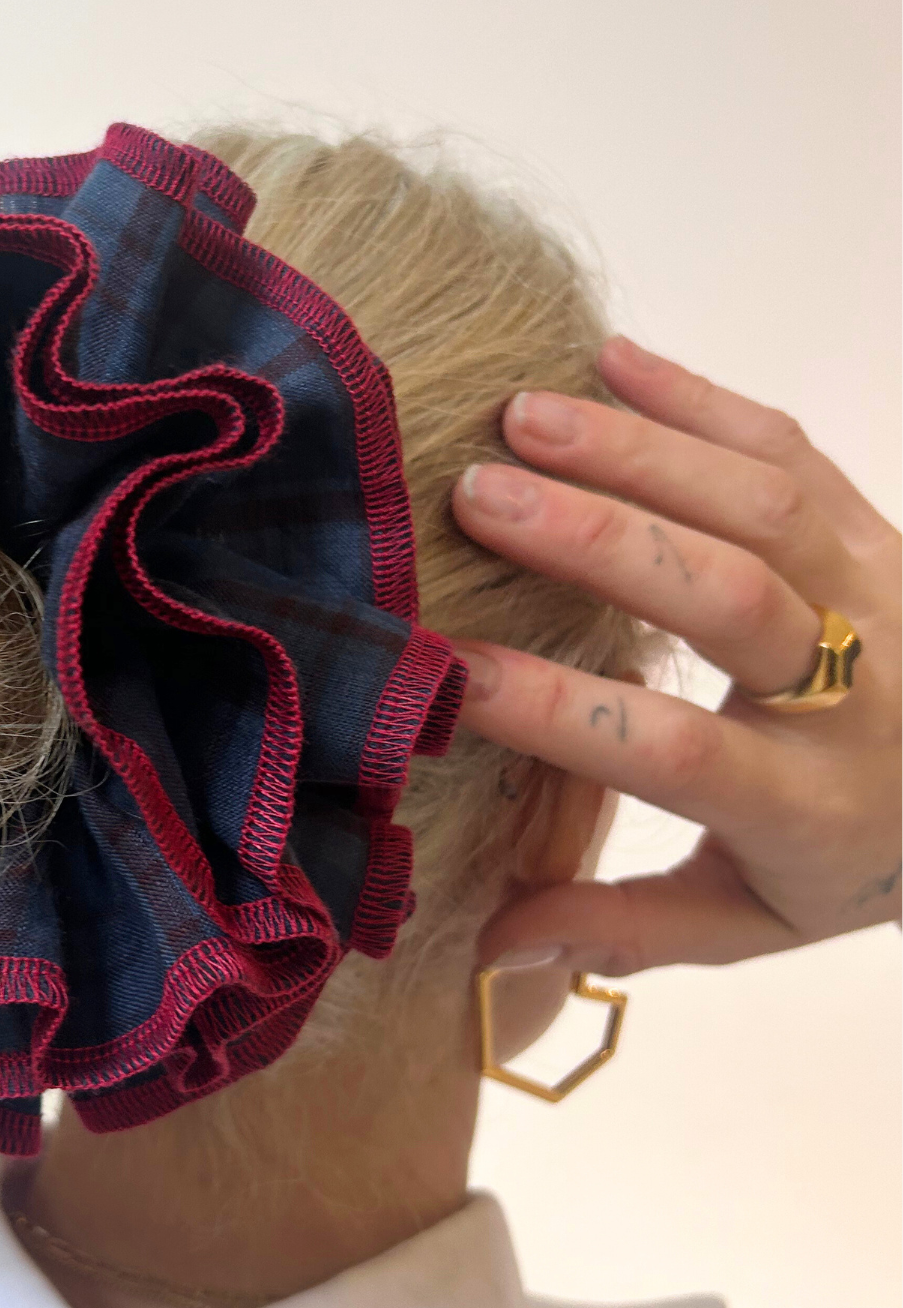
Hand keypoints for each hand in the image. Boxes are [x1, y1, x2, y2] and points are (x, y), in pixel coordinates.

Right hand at [450, 335, 900, 973]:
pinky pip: (792, 448)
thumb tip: (492, 945)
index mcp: (806, 804)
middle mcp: (854, 689)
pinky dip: (699, 398)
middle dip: (596, 540)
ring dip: (636, 449)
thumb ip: (629, 930)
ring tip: (520, 414)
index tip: (449, 672)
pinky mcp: (876, 526)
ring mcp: (879, 591)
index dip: (563, 711)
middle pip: (728, 596)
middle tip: (476, 495)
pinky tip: (610, 362)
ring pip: (761, 503)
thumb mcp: (756, 922)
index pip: (673, 753)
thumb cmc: (860, 856)